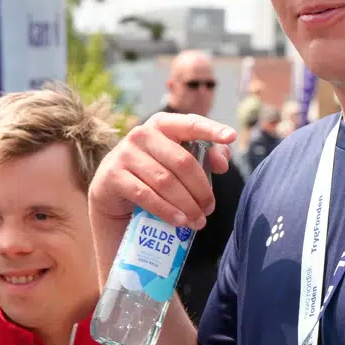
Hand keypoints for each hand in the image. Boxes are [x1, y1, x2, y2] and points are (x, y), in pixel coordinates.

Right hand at [89, 112, 235, 231]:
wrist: (113, 193)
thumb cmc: (153, 174)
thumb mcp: (177, 162)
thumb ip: (205, 156)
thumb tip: (223, 162)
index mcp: (162, 124)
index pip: (190, 124)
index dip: (211, 129)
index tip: (231, 136)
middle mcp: (141, 134)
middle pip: (182, 162)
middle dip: (201, 189)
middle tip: (210, 208)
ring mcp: (125, 154)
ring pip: (166, 181)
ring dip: (186, 204)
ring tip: (198, 221)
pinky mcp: (114, 176)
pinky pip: (146, 195)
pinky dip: (166, 210)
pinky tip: (180, 221)